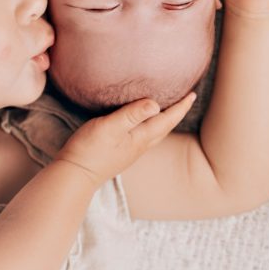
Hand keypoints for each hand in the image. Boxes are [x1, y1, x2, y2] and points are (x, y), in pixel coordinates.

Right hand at [54, 93, 196, 185]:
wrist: (75, 175)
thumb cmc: (90, 149)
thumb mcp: (109, 127)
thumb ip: (131, 115)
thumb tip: (156, 104)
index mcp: (141, 138)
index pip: (167, 119)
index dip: (180, 107)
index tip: (193, 94)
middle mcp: (140, 145)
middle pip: (165, 127)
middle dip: (177, 113)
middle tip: (187, 99)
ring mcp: (130, 151)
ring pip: (156, 133)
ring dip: (166, 121)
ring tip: (170, 110)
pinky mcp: (121, 153)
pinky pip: (144, 136)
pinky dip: (151, 126)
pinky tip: (143, 124)